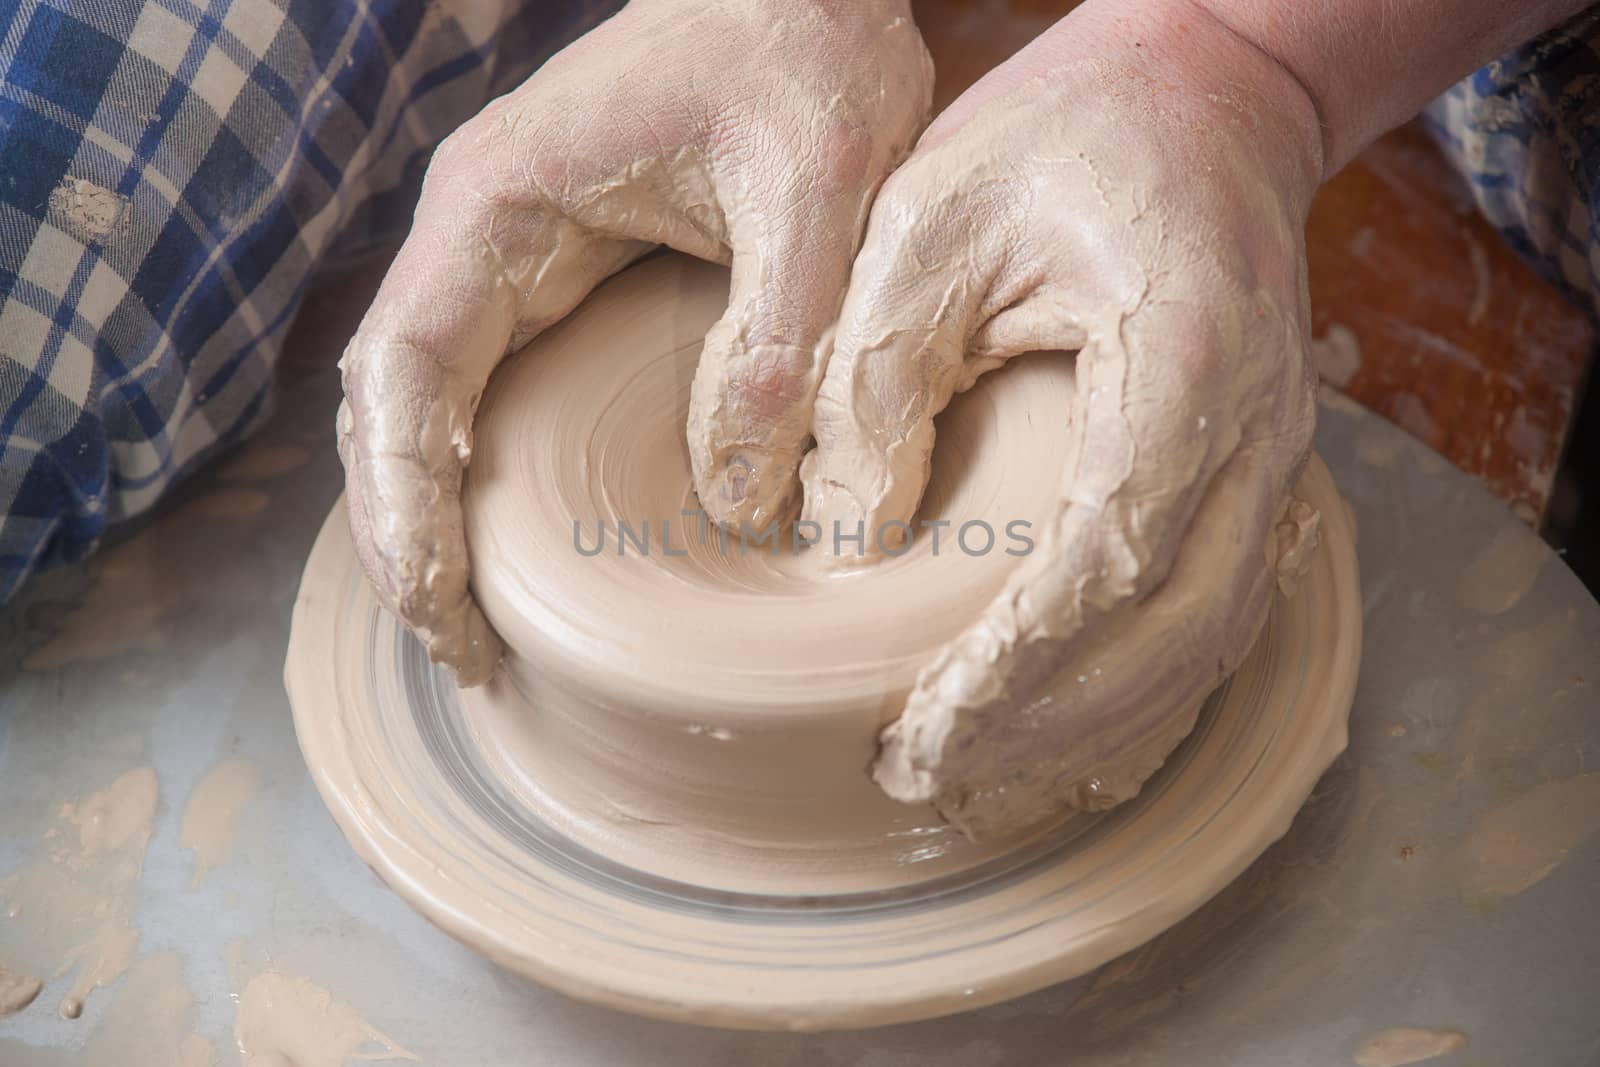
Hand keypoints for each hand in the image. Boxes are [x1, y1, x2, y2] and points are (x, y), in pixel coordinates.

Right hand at [337, 0, 932, 682]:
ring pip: (428, 401)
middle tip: (459, 650)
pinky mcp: (558, 270)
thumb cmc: (804, 56)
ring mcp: (511, 252)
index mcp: (502, 202)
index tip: (436, 597)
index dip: (402, 492)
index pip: (403, 366)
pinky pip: (489, 384)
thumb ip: (779, 342)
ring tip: (470, 627)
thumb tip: (740, 504)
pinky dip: (481, 471)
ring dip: (433, 512)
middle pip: (391, 402)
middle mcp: (481, 231)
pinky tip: (513, 546)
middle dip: (406, 530)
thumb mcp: (819, 195)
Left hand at [801, 2, 1325, 837]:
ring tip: (974, 778)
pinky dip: (1142, 696)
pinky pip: (1217, 619)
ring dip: (1093, 731)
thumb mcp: (930, 220)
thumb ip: (880, 377)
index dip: (1021, 663)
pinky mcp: (1255, 478)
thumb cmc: (1061, 142)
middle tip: (921, 775)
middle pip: (1170, 635)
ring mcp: (1274, 463)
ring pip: (1204, 645)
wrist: (1201, 98)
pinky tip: (1065, 740)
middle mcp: (1259, 432)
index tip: (924, 726)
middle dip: (1046, 727)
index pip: (1109, 558)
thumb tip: (844, 543)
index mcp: (1184, 362)